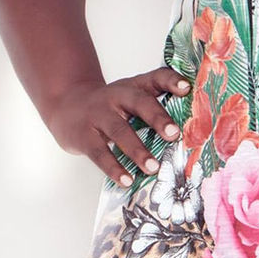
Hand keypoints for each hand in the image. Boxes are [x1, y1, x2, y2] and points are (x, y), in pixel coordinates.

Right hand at [46, 66, 191, 185]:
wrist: (66, 104)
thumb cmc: (111, 105)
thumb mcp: (131, 96)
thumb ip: (157, 107)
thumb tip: (192, 133)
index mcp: (135, 86)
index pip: (156, 77)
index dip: (171, 81)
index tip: (186, 88)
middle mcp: (117, 96)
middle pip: (139, 102)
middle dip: (157, 117)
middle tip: (173, 134)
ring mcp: (98, 115)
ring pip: (119, 131)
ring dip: (137, 150)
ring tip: (153, 168)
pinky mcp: (83, 135)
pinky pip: (99, 153)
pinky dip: (114, 168)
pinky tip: (127, 180)